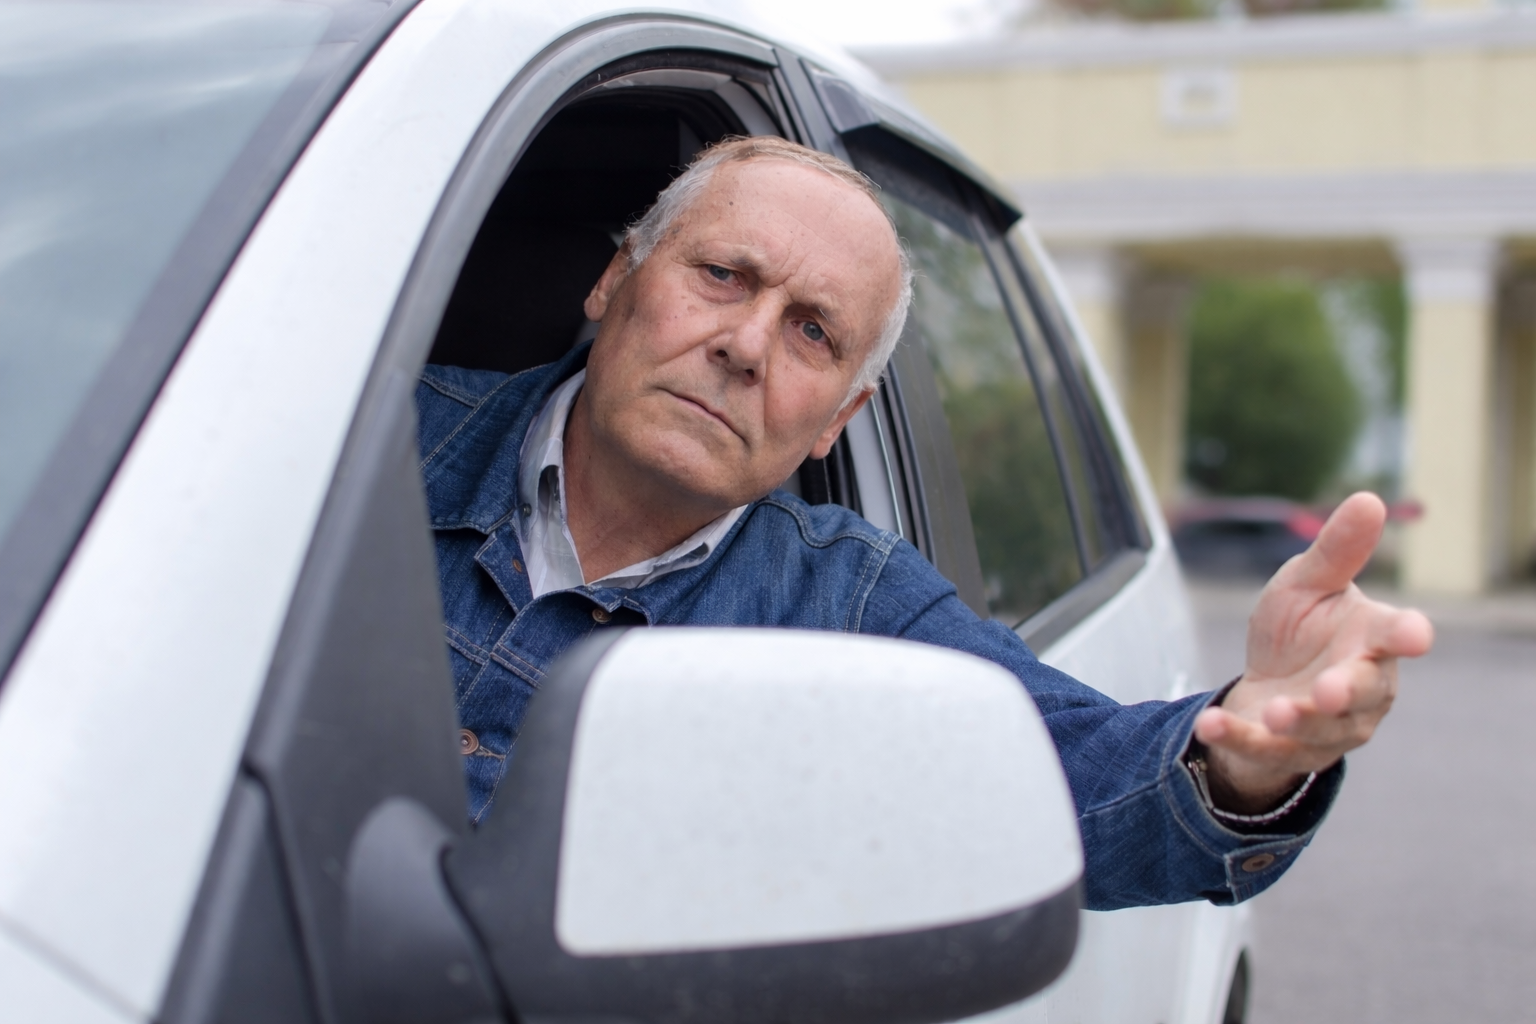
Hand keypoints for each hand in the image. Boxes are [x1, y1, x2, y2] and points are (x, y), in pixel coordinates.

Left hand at [1193, 492, 1434, 812]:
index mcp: (1372, 639)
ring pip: (1321, 730)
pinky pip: (1264, 750)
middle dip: (1346, 692)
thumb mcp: (1308, 582)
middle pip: (1363, 693)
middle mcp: (1362, 688)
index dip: (1406, 635)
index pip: (1396, 636)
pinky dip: (1237, 737)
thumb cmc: (1300, 627)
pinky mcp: (1289, 751)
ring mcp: (1330, 726)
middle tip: (1328, 690)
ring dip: (1297, 722)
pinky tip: (1209, 724)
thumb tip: (1369, 499)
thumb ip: (1338, 550)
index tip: (1414, 635)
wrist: (1266, 681)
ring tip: (1274, 713)